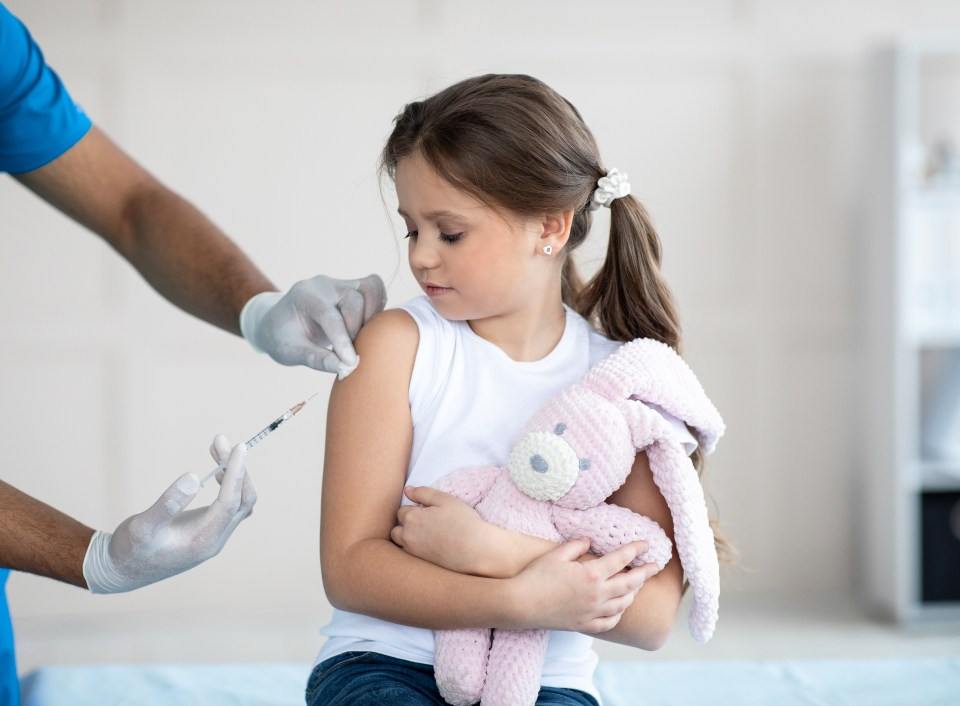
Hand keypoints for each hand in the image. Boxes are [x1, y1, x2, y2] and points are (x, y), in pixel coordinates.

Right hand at [82, 435, 256, 593]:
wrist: (123, 571)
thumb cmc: (130, 550)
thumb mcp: (141, 527)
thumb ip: (167, 504)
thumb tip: (194, 477)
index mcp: (203, 540)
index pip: (230, 502)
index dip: (236, 473)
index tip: (238, 447)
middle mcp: (215, 538)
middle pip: (242, 499)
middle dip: (236, 467)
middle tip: (220, 440)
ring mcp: (215, 535)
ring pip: (239, 501)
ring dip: (234, 473)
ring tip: (217, 448)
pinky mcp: (210, 529)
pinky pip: (230, 504)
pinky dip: (229, 484)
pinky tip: (216, 471)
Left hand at [240, 274, 386, 376]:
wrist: (278, 321)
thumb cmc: (283, 338)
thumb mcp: (290, 352)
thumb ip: (317, 359)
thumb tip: (347, 368)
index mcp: (303, 296)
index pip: (329, 316)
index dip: (342, 341)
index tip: (351, 363)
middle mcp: (323, 285)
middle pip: (354, 299)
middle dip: (356, 328)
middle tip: (349, 349)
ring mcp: (340, 283)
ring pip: (370, 287)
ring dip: (372, 314)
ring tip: (361, 335)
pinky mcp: (353, 286)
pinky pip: (375, 288)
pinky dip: (377, 306)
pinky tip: (365, 325)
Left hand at [392, 486, 502, 575]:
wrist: (476, 550)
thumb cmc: (463, 522)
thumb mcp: (445, 500)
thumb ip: (423, 493)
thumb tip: (407, 490)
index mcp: (412, 518)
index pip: (402, 510)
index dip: (415, 509)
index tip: (429, 512)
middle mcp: (408, 536)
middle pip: (397, 528)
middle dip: (407, 524)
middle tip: (427, 523)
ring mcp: (412, 552)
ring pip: (400, 543)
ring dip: (407, 537)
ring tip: (426, 535)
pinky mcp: (420, 564)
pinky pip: (408, 555)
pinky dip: (414, 549)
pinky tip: (429, 546)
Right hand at [509, 539, 659, 633]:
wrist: (521, 604)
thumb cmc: (536, 576)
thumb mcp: (556, 554)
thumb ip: (576, 546)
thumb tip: (589, 540)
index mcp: (591, 574)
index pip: (621, 560)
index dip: (635, 550)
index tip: (646, 545)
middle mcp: (597, 595)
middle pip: (628, 583)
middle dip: (644, 574)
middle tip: (655, 566)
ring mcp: (591, 612)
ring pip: (622, 604)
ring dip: (633, 593)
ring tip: (637, 586)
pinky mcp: (583, 625)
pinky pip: (609, 622)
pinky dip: (618, 614)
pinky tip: (619, 608)